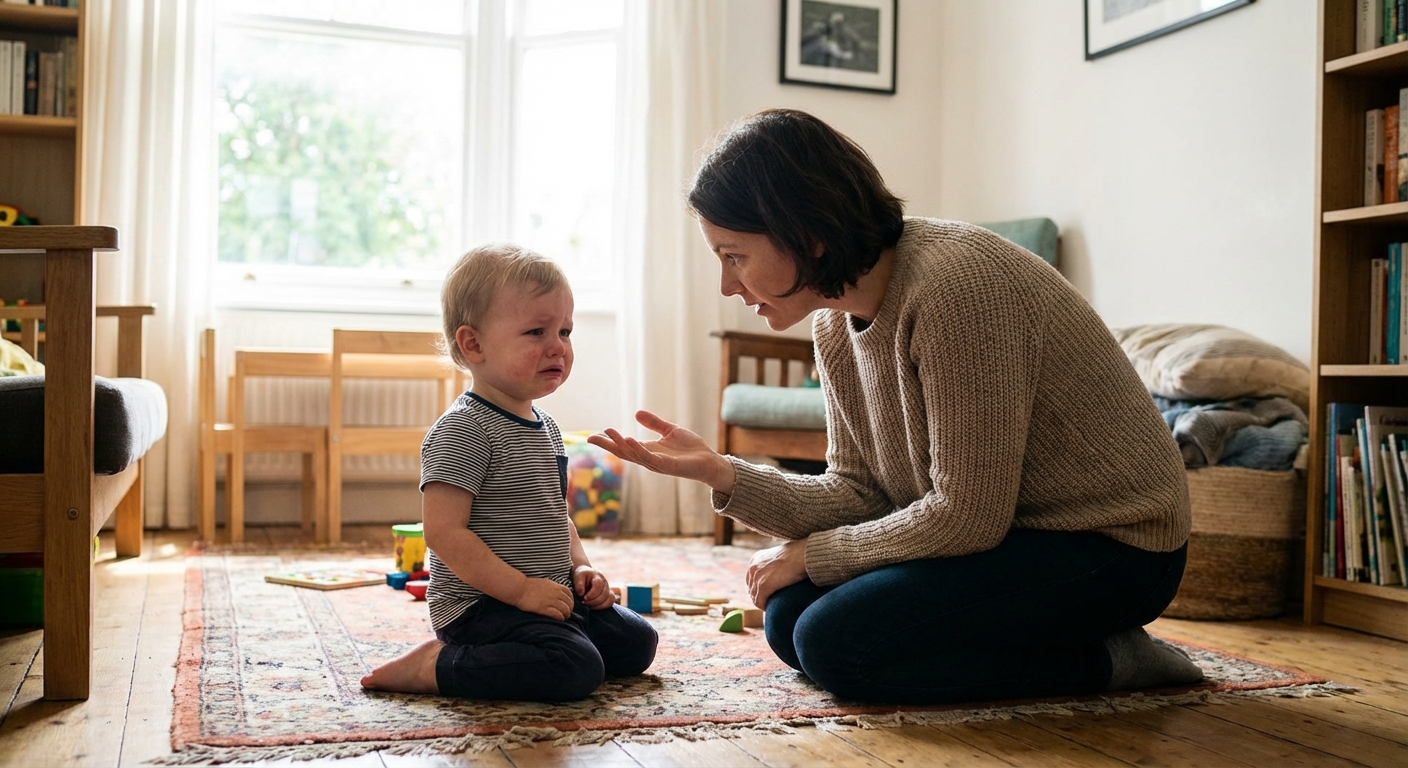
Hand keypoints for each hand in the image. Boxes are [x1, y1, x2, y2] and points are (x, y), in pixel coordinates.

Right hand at [513, 577, 573, 619]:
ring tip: (564, 617)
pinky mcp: (544, 608)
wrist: (519, 588)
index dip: (571, 600)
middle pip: (569, 602)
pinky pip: (557, 614)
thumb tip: (557, 592)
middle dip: (570, 608)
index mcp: (555, 586)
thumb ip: (553, 587)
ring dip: (566, 614)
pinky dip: (560, 617)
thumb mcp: (544, 583)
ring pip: (565, 609)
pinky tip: (560, 619)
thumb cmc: (529, 586)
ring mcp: (550, 600)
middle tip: (567, 613)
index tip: (569, 605)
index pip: (569, 593)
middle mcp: (555, 593)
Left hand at [573, 565, 614, 610]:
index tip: (584, 597)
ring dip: (598, 605)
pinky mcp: (609, 596)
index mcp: (598, 577)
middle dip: (593, 601)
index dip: (592, 594)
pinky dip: (602, 607)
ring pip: (609, 600)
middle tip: (584, 602)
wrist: (587, 575)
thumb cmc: (583, 576)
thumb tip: (581, 593)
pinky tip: (593, 606)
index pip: (599, 585)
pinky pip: (610, 603)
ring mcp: (608, 590)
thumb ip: (579, 584)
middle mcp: (605, 583)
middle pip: (604, 594)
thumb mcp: (578, 577)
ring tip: (588, 605)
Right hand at [589, 410, 735, 492]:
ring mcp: (657, 463)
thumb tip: (636, 413)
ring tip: (609, 433)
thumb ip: (654, 423)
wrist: (709, 461)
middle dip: (607, 445)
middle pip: (623, 452)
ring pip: (633, 454)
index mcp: (648, 450)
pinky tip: (629, 440)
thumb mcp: (670, 431)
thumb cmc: (691, 449)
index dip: (608, 441)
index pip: (623, 446)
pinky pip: (649, 457)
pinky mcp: (667, 466)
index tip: (592, 435)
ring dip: (620, 444)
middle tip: (590, 437)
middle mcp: (649, 458)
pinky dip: (637, 449)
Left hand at [746, 540, 808, 608]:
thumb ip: (774, 565)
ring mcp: (757, 577)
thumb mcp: (779, 557)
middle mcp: (753, 567)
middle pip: (751, 589)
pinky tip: (771, 608)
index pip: (751, 580)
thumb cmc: (797, 556)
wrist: (801, 556)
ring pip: (754, 597)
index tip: (767, 594)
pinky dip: (764, 606)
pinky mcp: (763, 586)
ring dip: (762, 603)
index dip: (758, 589)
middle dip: (759, 597)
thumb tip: (778, 574)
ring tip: (771, 606)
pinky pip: (759, 602)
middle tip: (769, 602)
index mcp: (756, 559)